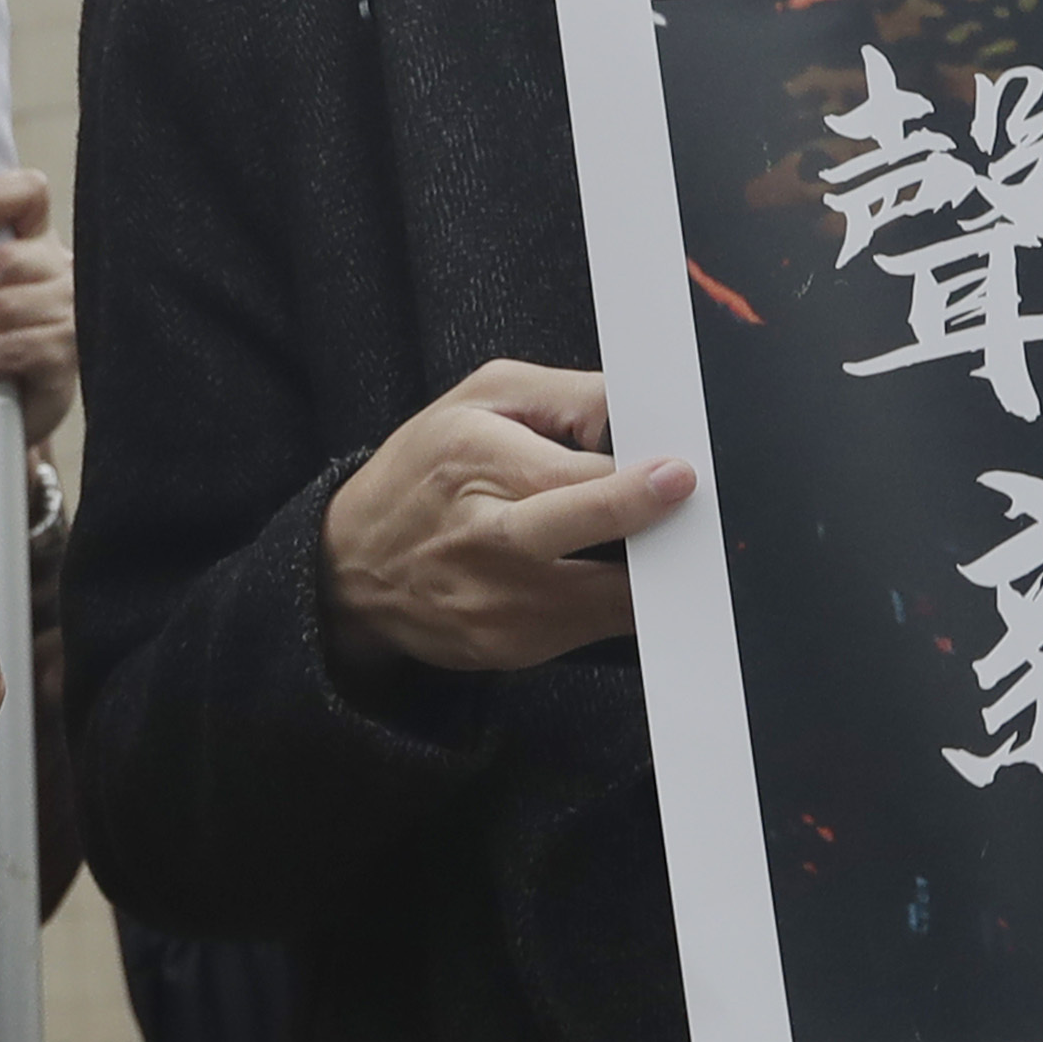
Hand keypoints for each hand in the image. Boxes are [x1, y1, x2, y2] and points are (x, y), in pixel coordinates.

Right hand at [318, 360, 689, 679]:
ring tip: (664, 547)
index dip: (645, 474)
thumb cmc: (422, 474)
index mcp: (477, 460)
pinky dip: (621, 605)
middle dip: (656, 518)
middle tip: (689, 503)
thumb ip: (566, 395)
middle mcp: (487, 535)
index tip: (680, 471)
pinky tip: (618, 579)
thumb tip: (642, 411)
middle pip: (602, 527)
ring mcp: (500, 600)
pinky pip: (597, 629)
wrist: (353, 568)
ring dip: (652, 572)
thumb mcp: (480, 401)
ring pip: (615, 595)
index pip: (588, 471)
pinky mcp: (510, 647)